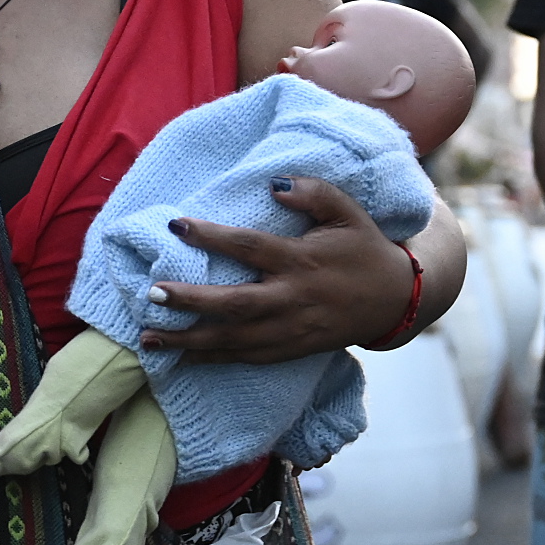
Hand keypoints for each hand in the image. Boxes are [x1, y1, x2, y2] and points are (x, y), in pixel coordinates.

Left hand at [142, 178, 415, 364]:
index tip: (176, 225)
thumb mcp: (348, 212)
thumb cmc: (364, 249)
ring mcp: (291, 330)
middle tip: (152, 294)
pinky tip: (180, 358)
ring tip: (148, 338)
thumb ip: (314, 193)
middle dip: (190, 301)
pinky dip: (212, 360)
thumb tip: (274, 183)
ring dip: (189, 341)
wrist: (396, 301)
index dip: (212, 236)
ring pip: (234, 340)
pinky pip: (246, 358)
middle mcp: (293, 298)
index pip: (249, 247)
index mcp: (302, 260)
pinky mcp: (291, 350)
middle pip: (234, 304)